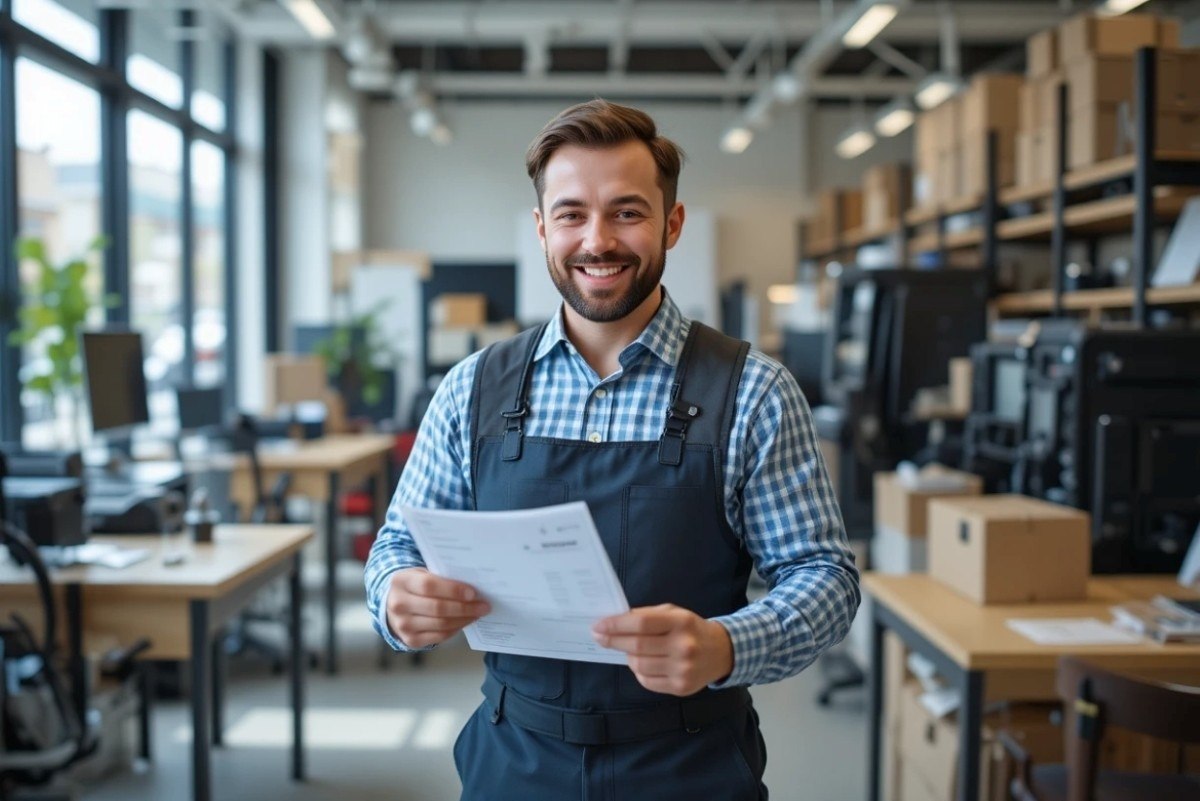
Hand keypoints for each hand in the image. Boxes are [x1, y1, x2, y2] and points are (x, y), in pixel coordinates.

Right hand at [385, 567, 490, 648]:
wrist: (391, 604)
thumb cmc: (414, 585)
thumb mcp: (421, 574)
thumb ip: (441, 577)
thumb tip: (472, 586)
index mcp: (401, 581)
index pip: (429, 586)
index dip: (453, 590)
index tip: (473, 592)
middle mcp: (398, 604)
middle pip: (437, 608)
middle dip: (465, 607)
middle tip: (484, 605)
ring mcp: (403, 625)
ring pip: (441, 624)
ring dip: (464, 619)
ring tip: (478, 613)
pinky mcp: (410, 640)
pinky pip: (440, 636)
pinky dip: (456, 628)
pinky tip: (466, 621)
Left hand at [591, 604, 733, 696]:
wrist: (721, 652)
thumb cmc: (690, 629)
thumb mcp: (673, 613)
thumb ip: (646, 615)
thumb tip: (614, 622)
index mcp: (681, 622)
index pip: (641, 624)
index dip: (616, 625)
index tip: (598, 626)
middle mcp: (684, 647)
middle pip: (637, 646)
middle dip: (613, 641)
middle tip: (599, 637)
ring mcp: (683, 670)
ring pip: (639, 666)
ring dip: (627, 657)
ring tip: (627, 650)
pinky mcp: (681, 688)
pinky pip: (647, 681)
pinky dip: (638, 672)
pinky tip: (641, 663)